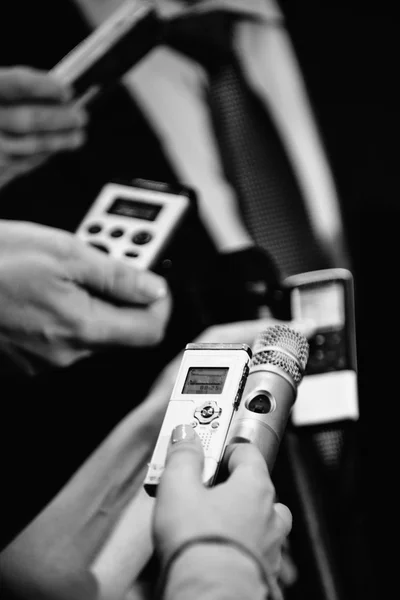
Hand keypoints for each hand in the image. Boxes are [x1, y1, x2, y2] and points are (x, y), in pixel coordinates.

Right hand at [0, 66, 86, 188]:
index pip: (15, 83)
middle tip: (82, 117)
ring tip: (77, 136)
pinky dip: (39, 157)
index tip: (67, 89)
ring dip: (58, 142)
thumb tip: (54, 91)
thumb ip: (9, 91)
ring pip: (29, 146)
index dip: (44, 86)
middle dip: (60, 119)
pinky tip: (51, 151)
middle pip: (27, 119)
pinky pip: (20, 164)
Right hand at [0, 220, 170, 373]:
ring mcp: (41, 361)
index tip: (154, 280)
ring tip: (65, 268)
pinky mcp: (23, 359)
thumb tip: (153, 288)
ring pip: (88, 330)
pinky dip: (63, 311)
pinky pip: (60, 335)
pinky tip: (43, 288)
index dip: (159, 302)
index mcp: (82, 328)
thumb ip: (117, 275)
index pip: (150, 330)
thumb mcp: (63, 252)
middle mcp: (65, 354)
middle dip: (120, 293)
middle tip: (105, 259)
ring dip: (89, 299)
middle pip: (119, 329)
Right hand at [153, 423, 291, 576]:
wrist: (208, 595)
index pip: (248, 452)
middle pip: (259, 487)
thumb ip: (184, 457)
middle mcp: (268, 515)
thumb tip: (185, 435)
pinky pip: (258, 551)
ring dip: (245, 517)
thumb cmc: (198, 544)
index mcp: (254, 487)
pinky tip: (222, 549)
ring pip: (263, 522)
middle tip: (208, 485)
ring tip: (216, 520)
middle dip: (237, 484)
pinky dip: (244, 546)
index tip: (212, 448)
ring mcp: (269, 546)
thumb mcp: (178, 487)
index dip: (228, 446)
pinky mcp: (263, 573)